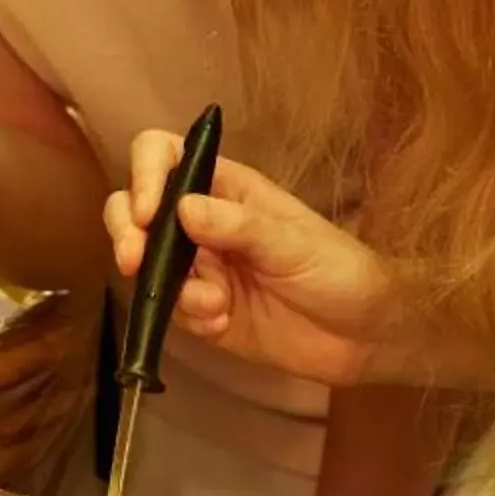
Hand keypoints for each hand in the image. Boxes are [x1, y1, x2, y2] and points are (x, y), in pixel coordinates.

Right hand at [103, 131, 457, 385]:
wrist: (367, 338)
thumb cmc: (342, 272)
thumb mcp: (297, 244)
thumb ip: (241, 227)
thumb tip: (183, 208)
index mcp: (227, 187)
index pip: (166, 157)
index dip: (145, 176)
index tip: (148, 214)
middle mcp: (203, 223)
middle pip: (136, 209)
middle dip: (127, 232)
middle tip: (134, 262)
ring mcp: (200, 268)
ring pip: (146, 264)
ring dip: (167, 287)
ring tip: (212, 306)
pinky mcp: (201, 312)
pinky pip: (169, 310)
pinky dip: (187, 317)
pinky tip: (220, 323)